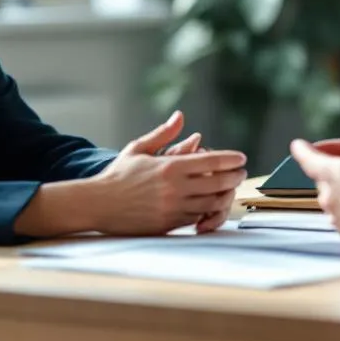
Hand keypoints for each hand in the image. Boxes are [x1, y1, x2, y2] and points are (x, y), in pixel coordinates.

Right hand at [90, 111, 246, 235]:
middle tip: (241, 173)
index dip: (230, 160)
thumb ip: (163, 134)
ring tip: (230, 188)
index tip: (241, 158)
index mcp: (170, 167)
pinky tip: (212, 204)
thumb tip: (180, 116)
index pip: (211, 162)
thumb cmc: (118, 174)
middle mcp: (175, 188)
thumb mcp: (138, 148)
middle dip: (234, 177)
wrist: (98, 204)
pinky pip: (197, 218)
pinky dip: (208, 211)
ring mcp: (173, 208)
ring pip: (211, 204)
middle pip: (218, 184)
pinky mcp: (169, 225)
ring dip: (225, 196)